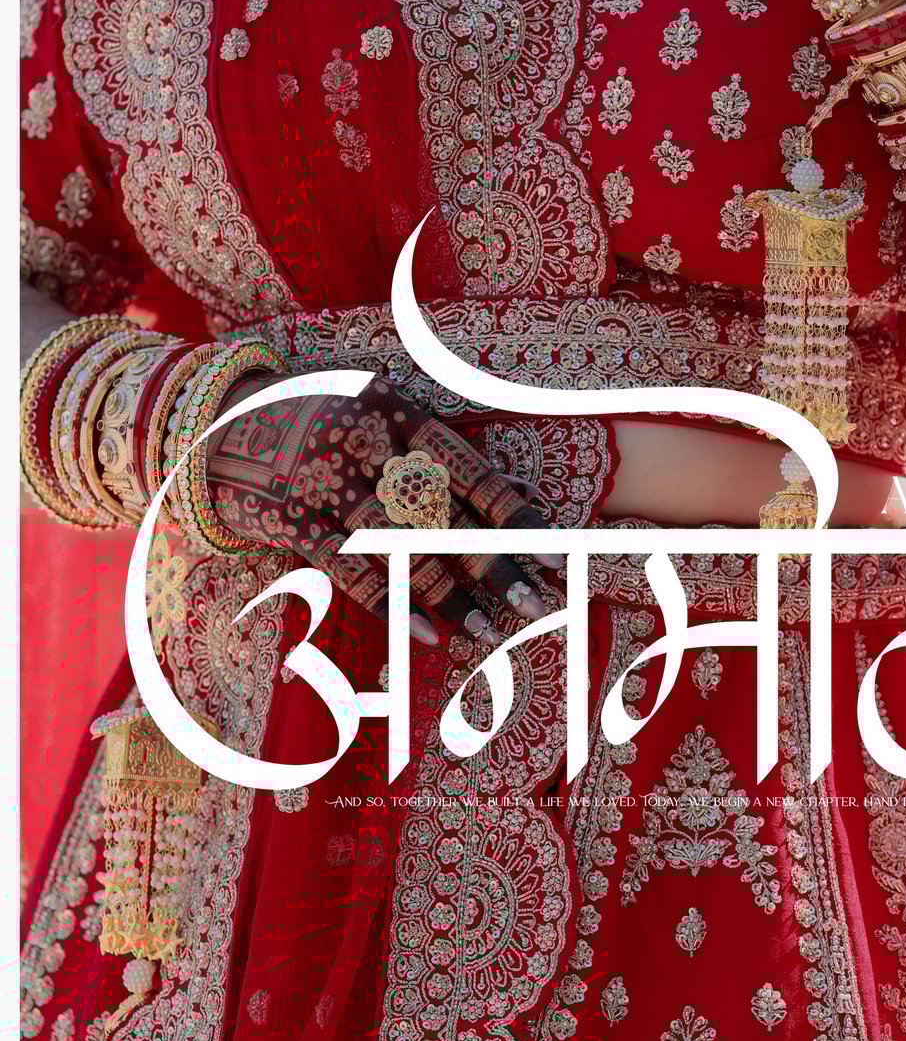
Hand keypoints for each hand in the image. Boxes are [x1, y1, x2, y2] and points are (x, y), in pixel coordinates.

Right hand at [205, 372, 562, 645]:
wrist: (217, 415)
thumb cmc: (319, 414)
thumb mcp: (376, 407)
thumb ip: (429, 450)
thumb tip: (511, 497)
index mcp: (397, 408)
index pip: (469, 470)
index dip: (515, 515)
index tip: (554, 552)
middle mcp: (365, 441)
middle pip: (443, 512)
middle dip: (494, 563)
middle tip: (538, 604)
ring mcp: (324, 480)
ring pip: (400, 545)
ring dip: (448, 593)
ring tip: (488, 631)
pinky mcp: (288, 516)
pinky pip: (348, 568)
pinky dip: (390, 601)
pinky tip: (426, 633)